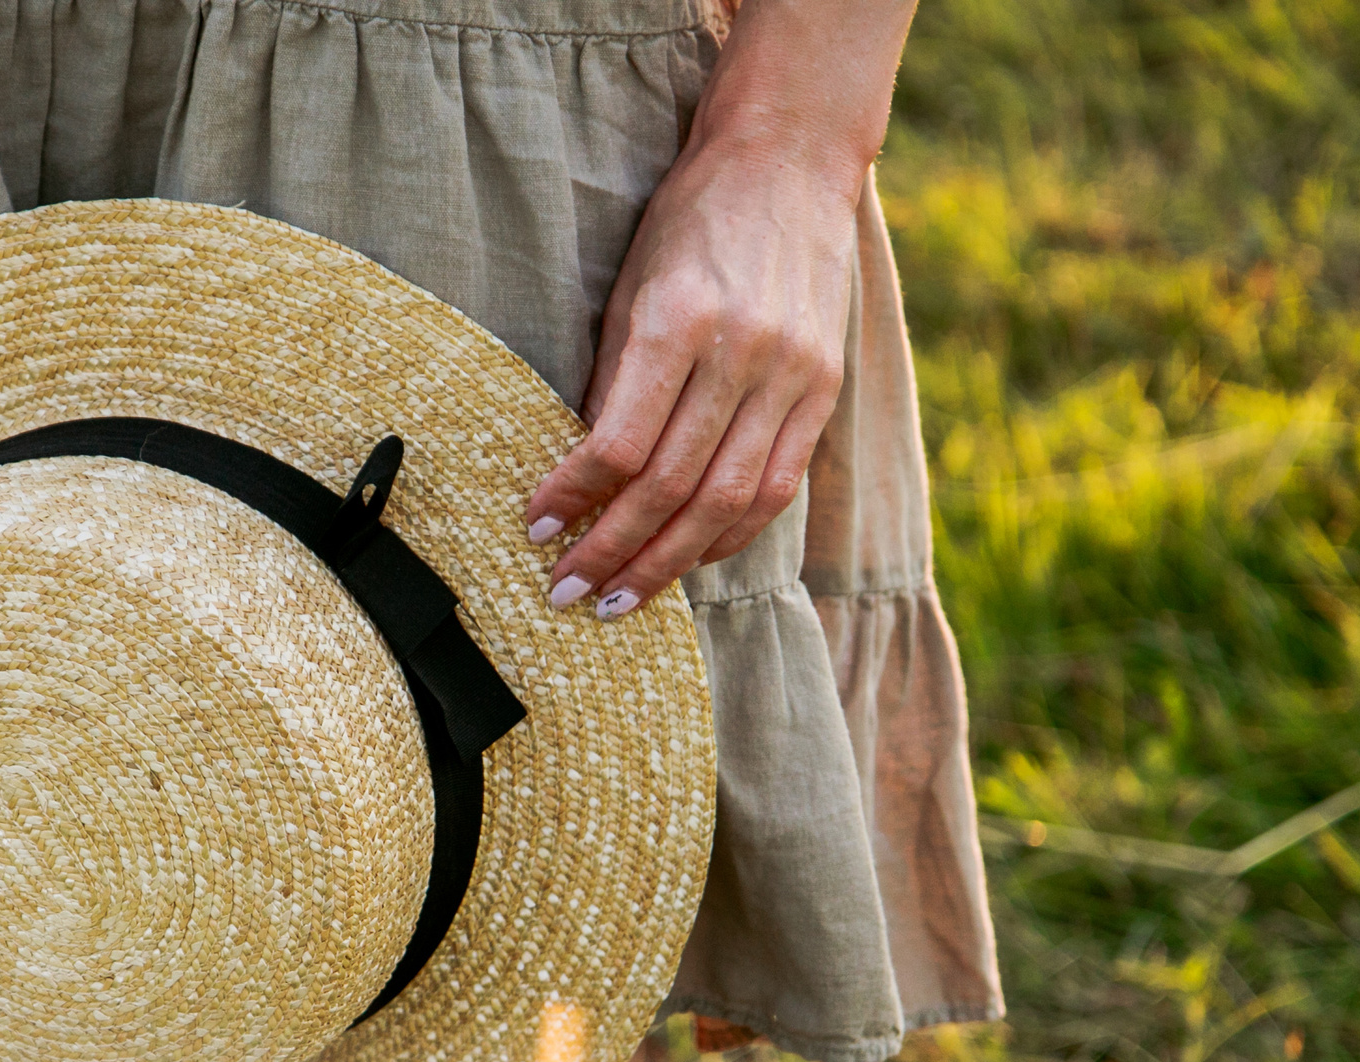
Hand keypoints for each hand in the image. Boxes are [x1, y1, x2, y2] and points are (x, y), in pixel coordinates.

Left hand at [523, 138, 856, 619]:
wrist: (791, 163)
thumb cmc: (689, 222)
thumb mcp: (629, 287)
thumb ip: (610, 381)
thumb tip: (577, 476)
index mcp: (680, 320)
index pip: (620, 443)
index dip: (574, 499)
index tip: (536, 532)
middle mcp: (743, 353)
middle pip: (673, 487)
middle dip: (614, 553)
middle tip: (568, 597)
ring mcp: (793, 375)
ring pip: (728, 502)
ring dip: (669, 564)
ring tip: (621, 601)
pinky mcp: (823, 391)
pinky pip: (776, 488)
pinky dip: (728, 535)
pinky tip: (688, 562)